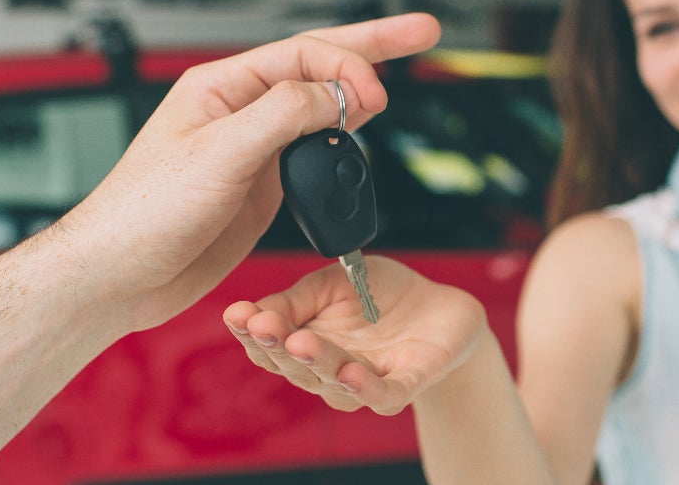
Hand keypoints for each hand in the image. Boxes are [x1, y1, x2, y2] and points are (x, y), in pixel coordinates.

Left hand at [63, 14, 440, 329]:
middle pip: (317, 65)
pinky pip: (311, 150)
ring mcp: (252, 148)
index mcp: (220, 86)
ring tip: (396, 80)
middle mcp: (238, 110)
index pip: (301, 54)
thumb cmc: (144, 212)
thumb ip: (282, 116)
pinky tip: (361, 133)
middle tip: (423, 30)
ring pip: (318, 107)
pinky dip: (343, 139)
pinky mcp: (259, 186)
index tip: (377, 92)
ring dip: (358, 93)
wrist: (121, 276)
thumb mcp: (219, 153)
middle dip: (371, 47)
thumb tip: (338, 93)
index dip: (348, 63)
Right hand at [223, 257, 487, 414]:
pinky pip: (384, 394)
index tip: (237, 313)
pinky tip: (352, 373)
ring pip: (335, 384)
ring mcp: (367, 380)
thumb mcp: (330, 284)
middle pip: (297, 368)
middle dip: (278, 347)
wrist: (441, 307)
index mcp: (307, 343)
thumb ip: (293, 300)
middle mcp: (330, 370)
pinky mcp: (405, 384)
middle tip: (265, 326)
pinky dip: (367, 388)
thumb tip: (250, 312)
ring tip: (302, 344)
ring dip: (318, 365)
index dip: (251, 333)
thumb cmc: (380, 296)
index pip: (270, 348)